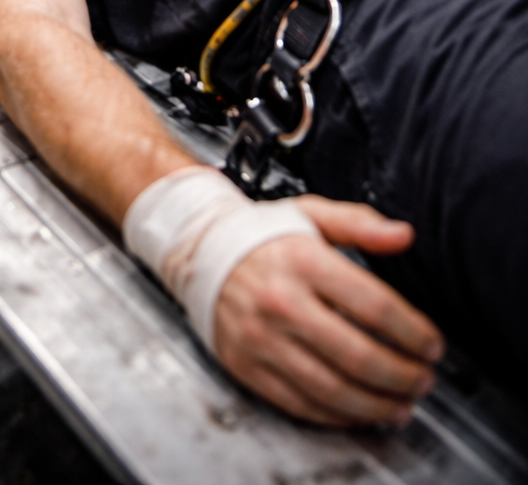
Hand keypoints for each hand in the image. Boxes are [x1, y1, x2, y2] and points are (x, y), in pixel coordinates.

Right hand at [214, 197, 443, 425]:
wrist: (199, 250)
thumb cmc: (262, 234)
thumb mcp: (310, 214)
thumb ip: (360, 223)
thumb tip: (404, 234)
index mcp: (302, 261)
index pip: (373, 305)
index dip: (412, 331)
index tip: (433, 344)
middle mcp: (281, 302)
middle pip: (358, 354)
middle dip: (403, 375)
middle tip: (425, 379)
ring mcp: (262, 339)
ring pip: (333, 389)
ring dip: (377, 404)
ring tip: (404, 403)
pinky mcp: (248, 366)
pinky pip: (302, 404)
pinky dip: (339, 416)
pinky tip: (362, 411)